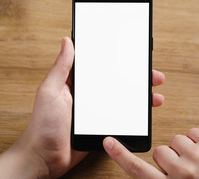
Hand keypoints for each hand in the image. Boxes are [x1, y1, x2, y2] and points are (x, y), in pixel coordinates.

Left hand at [0, 37, 164, 178]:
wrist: (46, 158)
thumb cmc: (42, 126)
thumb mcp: (49, 91)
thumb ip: (61, 67)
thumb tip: (66, 42)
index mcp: (77, 83)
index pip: (103, 66)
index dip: (121, 60)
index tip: (136, 56)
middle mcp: (90, 95)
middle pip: (119, 81)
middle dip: (138, 78)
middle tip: (153, 76)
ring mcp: (98, 111)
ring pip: (124, 98)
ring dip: (141, 96)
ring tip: (155, 96)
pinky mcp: (103, 125)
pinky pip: (122, 116)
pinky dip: (135, 113)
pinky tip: (144, 112)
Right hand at [104, 128, 198, 178]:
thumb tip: (166, 161)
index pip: (139, 171)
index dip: (121, 156)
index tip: (109, 142)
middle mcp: (182, 173)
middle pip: (161, 151)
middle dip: (172, 157)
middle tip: (188, 167)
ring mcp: (198, 156)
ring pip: (178, 139)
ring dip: (187, 147)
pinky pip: (194, 132)